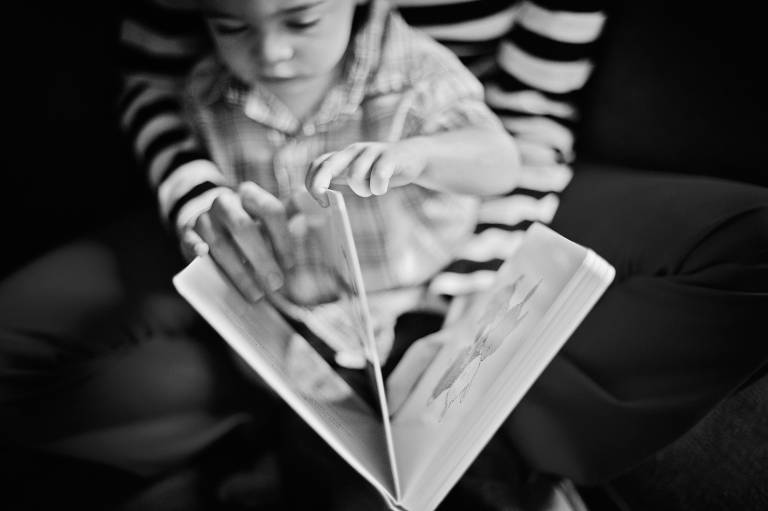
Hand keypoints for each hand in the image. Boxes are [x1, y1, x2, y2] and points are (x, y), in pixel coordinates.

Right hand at [191, 182, 293, 301]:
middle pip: (244, 227)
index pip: (271, 211)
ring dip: (239, 270)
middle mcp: (225, 202)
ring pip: (219, 242)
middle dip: (261, 259)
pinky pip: (190, 241)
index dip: (282, 239)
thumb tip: (320, 203)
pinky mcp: (187, 233)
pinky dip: (196, 249)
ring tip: (256, 294)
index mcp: (250, 195)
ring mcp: (204, 217)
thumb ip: (291, 213)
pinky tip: (203, 258)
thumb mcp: (265, 217)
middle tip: (276, 284)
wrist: (205, 218)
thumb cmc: (246, 224)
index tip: (291, 265)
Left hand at [305, 141, 427, 206]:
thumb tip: (323, 202)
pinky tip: (382, 187)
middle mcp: (353, 150)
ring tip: (372, 189)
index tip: (320, 201)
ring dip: (362, 190)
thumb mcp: (359, 175)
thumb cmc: (382, 171)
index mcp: (344, 156)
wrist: (414, 157)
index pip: (318, 164)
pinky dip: (378, 187)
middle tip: (327, 204)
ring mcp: (371, 151)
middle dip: (319, 184)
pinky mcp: (390, 155)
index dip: (312, 182)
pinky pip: (378, 175)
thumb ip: (341, 182)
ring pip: (354, 175)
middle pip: (327, 165)